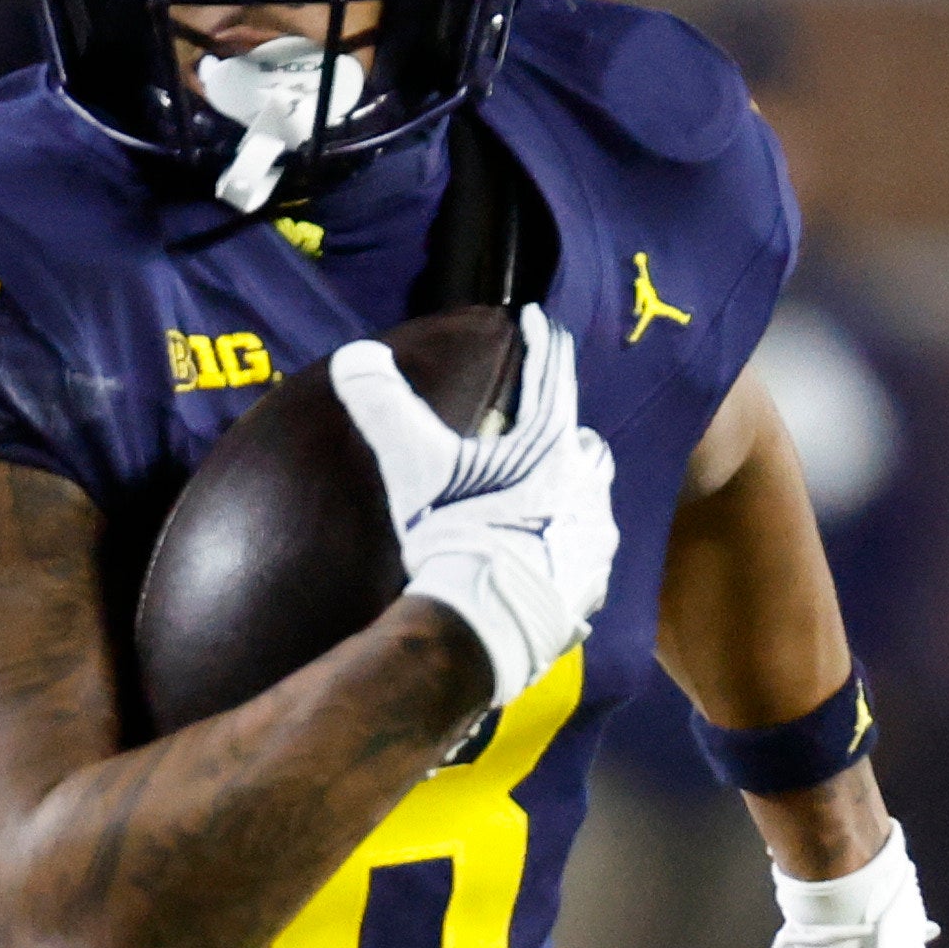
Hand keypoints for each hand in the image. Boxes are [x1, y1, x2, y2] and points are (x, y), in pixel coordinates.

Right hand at [327, 306, 618, 707]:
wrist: (483, 627)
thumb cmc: (455, 536)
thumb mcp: (415, 467)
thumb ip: (386, 408)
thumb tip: (354, 355)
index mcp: (553, 449)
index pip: (553, 377)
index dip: (543, 344)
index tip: (538, 320)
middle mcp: (587, 489)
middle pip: (586, 445)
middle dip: (567, 437)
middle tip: (542, 439)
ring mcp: (594, 544)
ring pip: (593, 505)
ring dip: (572, 498)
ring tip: (544, 505)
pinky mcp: (590, 590)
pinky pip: (584, 562)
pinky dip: (566, 555)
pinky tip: (544, 565)